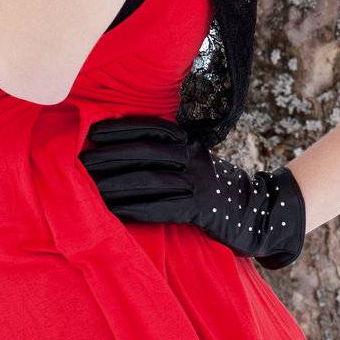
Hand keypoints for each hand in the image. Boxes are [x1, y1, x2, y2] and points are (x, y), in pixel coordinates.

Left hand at [80, 115, 305, 269]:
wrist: (260, 211)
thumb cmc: (217, 189)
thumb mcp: (196, 162)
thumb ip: (169, 154)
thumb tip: (126, 152)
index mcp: (190, 142)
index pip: (153, 128)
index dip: (122, 128)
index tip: (92, 130)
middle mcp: (193, 157)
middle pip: (146, 152)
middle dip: (110, 155)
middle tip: (79, 159)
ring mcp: (198, 183)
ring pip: (149, 179)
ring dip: (115, 183)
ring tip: (87, 186)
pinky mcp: (200, 209)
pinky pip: (161, 208)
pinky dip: (135, 209)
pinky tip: (113, 211)